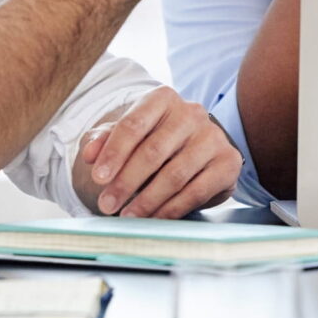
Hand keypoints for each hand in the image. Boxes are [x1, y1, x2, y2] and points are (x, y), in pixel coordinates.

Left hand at [72, 87, 240, 217]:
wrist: (198, 150)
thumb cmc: (156, 140)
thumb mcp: (128, 136)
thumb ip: (105, 141)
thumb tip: (89, 154)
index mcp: (163, 99)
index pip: (134, 124)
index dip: (114, 153)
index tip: (97, 178)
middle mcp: (192, 113)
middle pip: (153, 151)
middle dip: (126, 182)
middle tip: (107, 204)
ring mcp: (214, 137)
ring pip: (175, 174)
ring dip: (147, 200)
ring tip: (127, 216)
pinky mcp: (228, 162)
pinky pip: (196, 191)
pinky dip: (172, 209)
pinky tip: (154, 218)